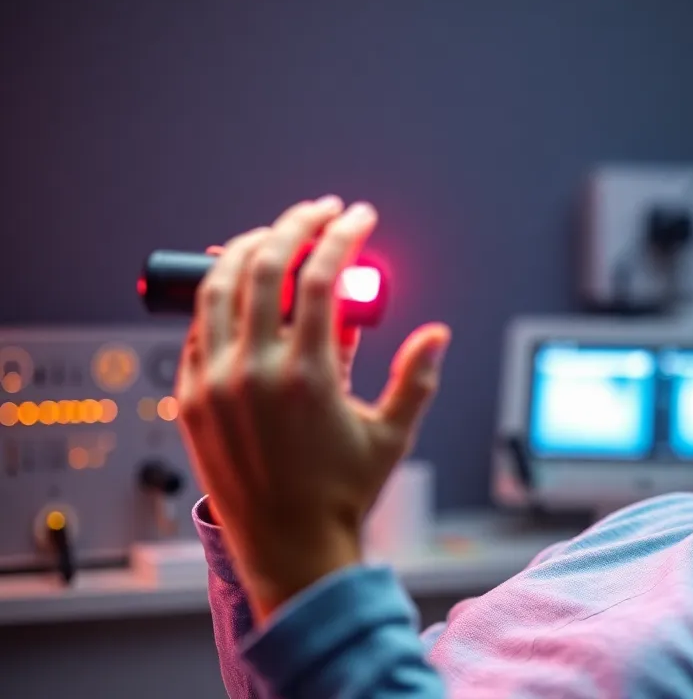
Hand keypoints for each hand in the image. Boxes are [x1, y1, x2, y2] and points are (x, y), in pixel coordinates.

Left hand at [176, 196, 450, 620]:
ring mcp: (215, 383)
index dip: (344, 235)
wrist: (287, 546)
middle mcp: (254, 372)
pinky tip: (240, 286)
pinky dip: (219, 296)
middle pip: (266, 265)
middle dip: (296, 224)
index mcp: (308, 376)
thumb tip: (437, 332)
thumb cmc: (342, 492)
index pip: (323, 276)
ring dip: (248, 248)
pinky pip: (196, 328)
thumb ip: (416, 378)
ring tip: (274, 235)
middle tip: (320, 212)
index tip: (360, 216)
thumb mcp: (392, 435)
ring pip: (219, 287)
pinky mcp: (191, 398)